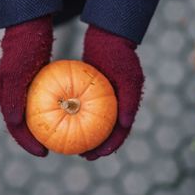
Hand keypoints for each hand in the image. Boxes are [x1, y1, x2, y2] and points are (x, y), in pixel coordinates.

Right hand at [0, 15, 52, 156]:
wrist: (29, 26)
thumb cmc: (23, 47)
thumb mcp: (16, 73)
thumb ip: (11, 99)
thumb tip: (13, 124)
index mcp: (5, 97)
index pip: (15, 128)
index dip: (27, 143)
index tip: (43, 153)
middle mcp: (13, 97)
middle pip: (24, 126)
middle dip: (36, 140)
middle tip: (54, 150)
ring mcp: (24, 90)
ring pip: (35, 116)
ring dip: (46, 129)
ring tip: (63, 138)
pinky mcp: (34, 83)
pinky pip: (44, 102)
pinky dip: (54, 112)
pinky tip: (70, 116)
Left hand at [80, 25, 144, 160]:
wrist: (109, 38)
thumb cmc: (120, 56)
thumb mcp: (129, 77)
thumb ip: (130, 101)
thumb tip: (126, 124)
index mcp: (127, 107)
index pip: (121, 133)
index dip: (110, 147)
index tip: (97, 155)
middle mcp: (117, 106)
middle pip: (108, 134)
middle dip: (97, 148)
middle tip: (83, 156)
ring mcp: (105, 101)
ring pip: (96, 124)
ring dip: (88, 137)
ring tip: (74, 146)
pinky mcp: (94, 94)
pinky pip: (85, 110)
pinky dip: (78, 119)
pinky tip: (64, 123)